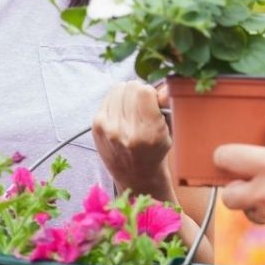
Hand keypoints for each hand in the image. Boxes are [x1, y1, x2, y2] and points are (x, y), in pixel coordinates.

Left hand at [92, 81, 172, 195]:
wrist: (135, 177)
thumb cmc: (154, 152)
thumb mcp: (168, 132)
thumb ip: (165, 107)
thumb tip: (163, 88)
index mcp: (149, 133)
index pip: (144, 91)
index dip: (151, 92)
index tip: (153, 102)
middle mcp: (126, 131)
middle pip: (131, 87)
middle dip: (139, 92)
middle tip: (143, 106)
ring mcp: (108, 129)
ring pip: (118, 89)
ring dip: (127, 95)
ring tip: (132, 110)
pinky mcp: (96, 127)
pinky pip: (107, 97)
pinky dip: (116, 101)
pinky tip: (122, 114)